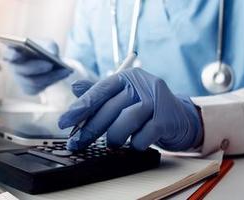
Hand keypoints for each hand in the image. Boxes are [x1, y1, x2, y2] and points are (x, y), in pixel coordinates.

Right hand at [0, 41, 71, 94]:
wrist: (48, 62)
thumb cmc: (43, 49)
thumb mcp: (47, 43)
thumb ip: (48, 45)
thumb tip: (51, 54)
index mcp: (11, 52)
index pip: (5, 54)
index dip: (10, 55)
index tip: (17, 54)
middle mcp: (13, 67)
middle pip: (20, 70)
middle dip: (35, 67)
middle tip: (49, 64)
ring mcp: (20, 80)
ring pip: (33, 81)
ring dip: (50, 76)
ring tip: (64, 70)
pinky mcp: (29, 89)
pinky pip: (40, 88)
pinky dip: (54, 80)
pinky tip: (64, 74)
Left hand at [58, 68, 202, 151]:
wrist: (180, 119)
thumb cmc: (144, 108)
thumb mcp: (121, 97)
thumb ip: (98, 93)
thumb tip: (74, 87)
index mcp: (126, 77)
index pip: (98, 90)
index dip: (80, 107)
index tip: (64, 122)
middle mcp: (141, 85)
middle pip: (109, 108)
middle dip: (90, 129)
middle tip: (77, 143)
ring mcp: (156, 101)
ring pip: (126, 120)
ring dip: (114, 137)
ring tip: (111, 143)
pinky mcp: (166, 119)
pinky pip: (143, 135)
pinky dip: (135, 143)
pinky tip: (134, 144)